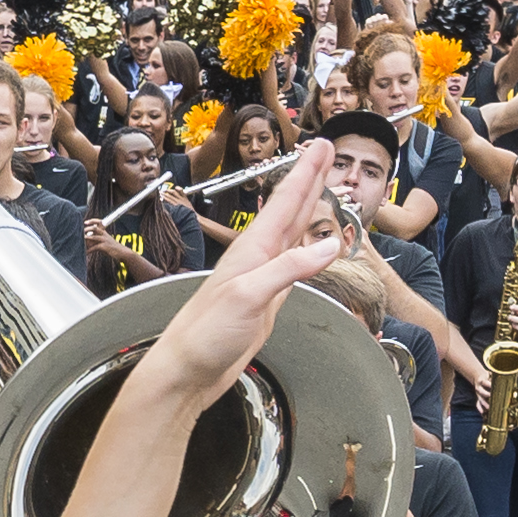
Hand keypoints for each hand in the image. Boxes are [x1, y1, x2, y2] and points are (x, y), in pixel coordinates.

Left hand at [138, 147, 344, 408]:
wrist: (188, 370)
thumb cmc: (205, 333)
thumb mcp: (249, 296)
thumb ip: (289, 269)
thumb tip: (329, 245)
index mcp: (252, 249)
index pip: (286, 202)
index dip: (306, 173)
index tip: (322, 146)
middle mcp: (257, 257)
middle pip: (290, 209)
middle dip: (310, 179)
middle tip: (326, 151)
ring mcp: (262, 277)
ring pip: (293, 232)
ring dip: (309, 208)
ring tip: (323, 184)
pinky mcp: (266, 300)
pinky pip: (294, 264)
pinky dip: (308, 249)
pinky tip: (313, 243)